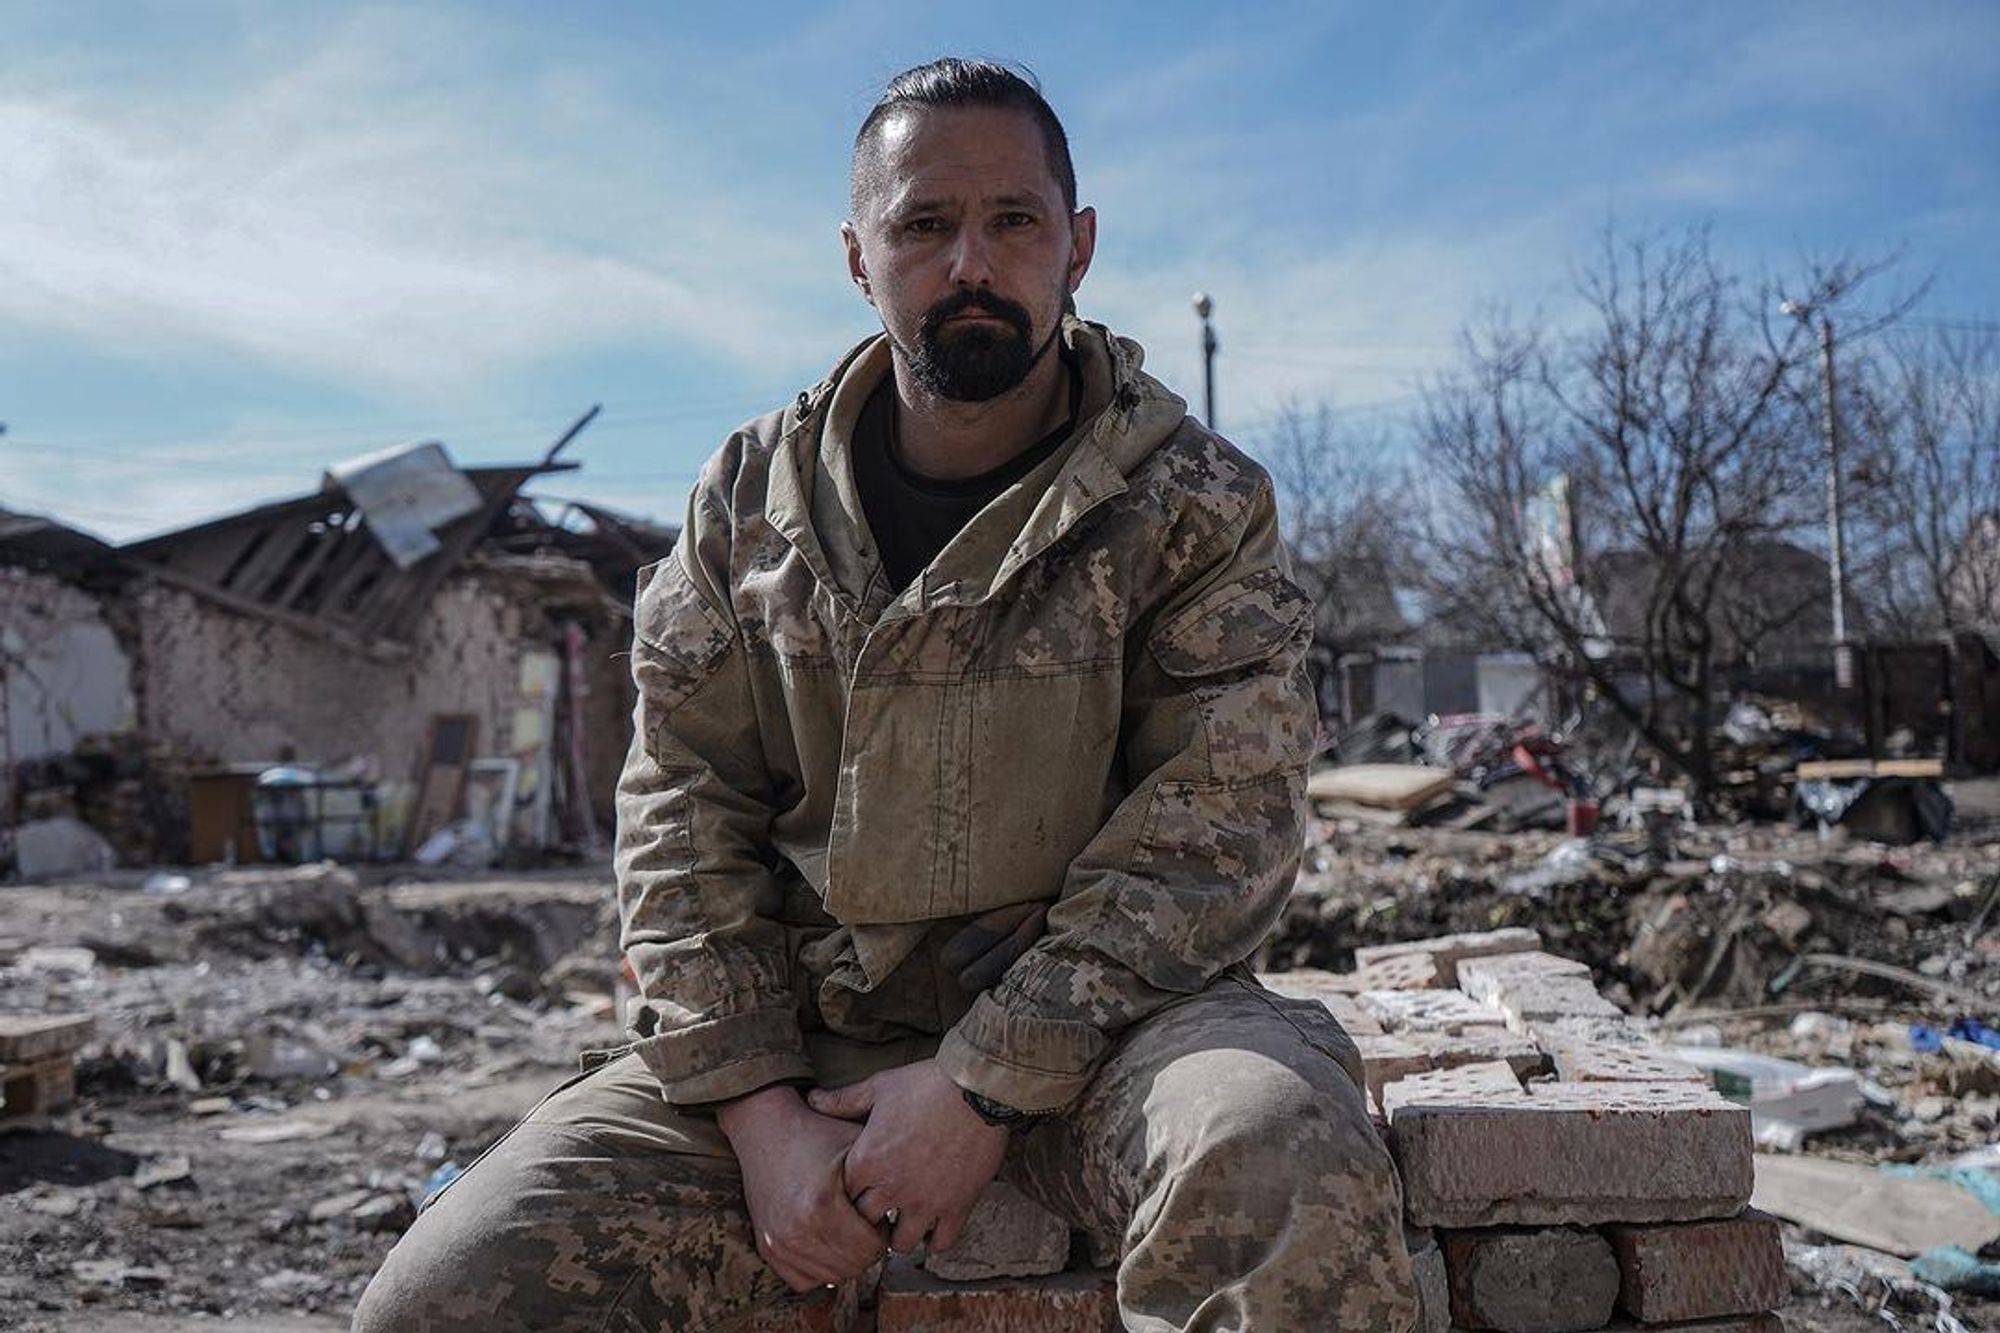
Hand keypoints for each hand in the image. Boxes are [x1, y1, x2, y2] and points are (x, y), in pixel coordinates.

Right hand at [716, 1085, 885, 1291]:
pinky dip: (820, 1267)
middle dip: (867, 1248)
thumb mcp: (857, 1147)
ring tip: (847, 1230)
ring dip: (845, 1259)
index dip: (883, 1232)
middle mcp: (797, 1228)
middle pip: (854, 1266)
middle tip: (866, 1224)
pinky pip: (804, 1280)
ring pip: (832, 1276)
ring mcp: (779, 1242)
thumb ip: (882, 1182)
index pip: (872, 1248)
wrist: (765, 1129)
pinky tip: (826, 1242)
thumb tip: (911, 1212)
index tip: (879, 1214)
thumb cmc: (818, 1134)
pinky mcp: (767, 1248)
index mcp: (823, 1204)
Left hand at [807, 1059, 1008, 1253]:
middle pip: (866, 1225)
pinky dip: (934, 1241)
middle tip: (878, 1212)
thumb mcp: (879, 1087)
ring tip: (903, 1223)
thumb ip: (843, 1100)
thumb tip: (812, 1099)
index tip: (858, 1189)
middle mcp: (891, 1188)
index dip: (848, 1195)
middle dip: (869, 1220)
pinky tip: (933, 1228)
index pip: (841, 1198)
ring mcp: (925, 1202)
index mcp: (867, 1161)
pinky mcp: (956, 1207)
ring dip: (899, 1236)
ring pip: (900, 1243)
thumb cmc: (926, 1085)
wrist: (976, 1088)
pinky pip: (940, 1244)